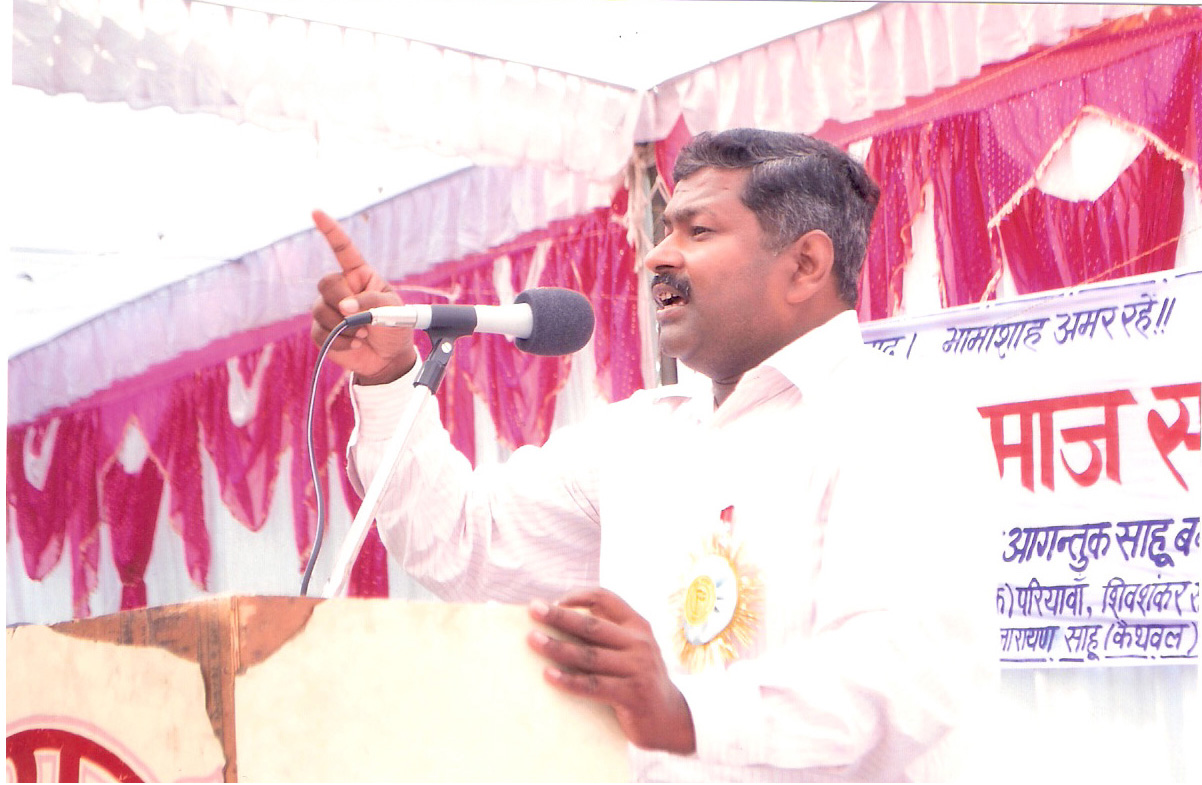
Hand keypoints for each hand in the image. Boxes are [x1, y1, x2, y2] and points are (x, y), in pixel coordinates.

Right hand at [310, 209, 417, 384]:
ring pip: (320, 310)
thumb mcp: (394, 311)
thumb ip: (371, 303)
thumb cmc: (396, 328)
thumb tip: (344, 307)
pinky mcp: (323, 331)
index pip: (343, 250)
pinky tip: (356, 343)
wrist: (389, 358)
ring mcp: (330, 310)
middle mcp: (343, 290)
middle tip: (357, 316)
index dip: (330, 231)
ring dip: (344, 326)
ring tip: (364, 333)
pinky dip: (340, 341)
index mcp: (360, 276)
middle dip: (340, 300)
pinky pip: (320, 333)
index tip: (316, 212)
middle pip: (326, 284)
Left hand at [528, 588, 696, 754]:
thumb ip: (607, 631)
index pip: (606, 599)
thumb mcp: (632, 648)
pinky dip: (569, 680)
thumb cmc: (638, 678)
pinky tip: (548, 675)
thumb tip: (562, 613)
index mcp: (637, 625)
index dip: (580, 596)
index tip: (555, 601)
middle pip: (592, 625)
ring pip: (589, 655)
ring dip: (558, 647)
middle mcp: (639, 642)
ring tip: (533, 640)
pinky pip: (594, 685)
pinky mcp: (633, 694)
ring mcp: (637, 668)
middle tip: (534, 609)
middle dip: (560, 616)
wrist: (670, 717)